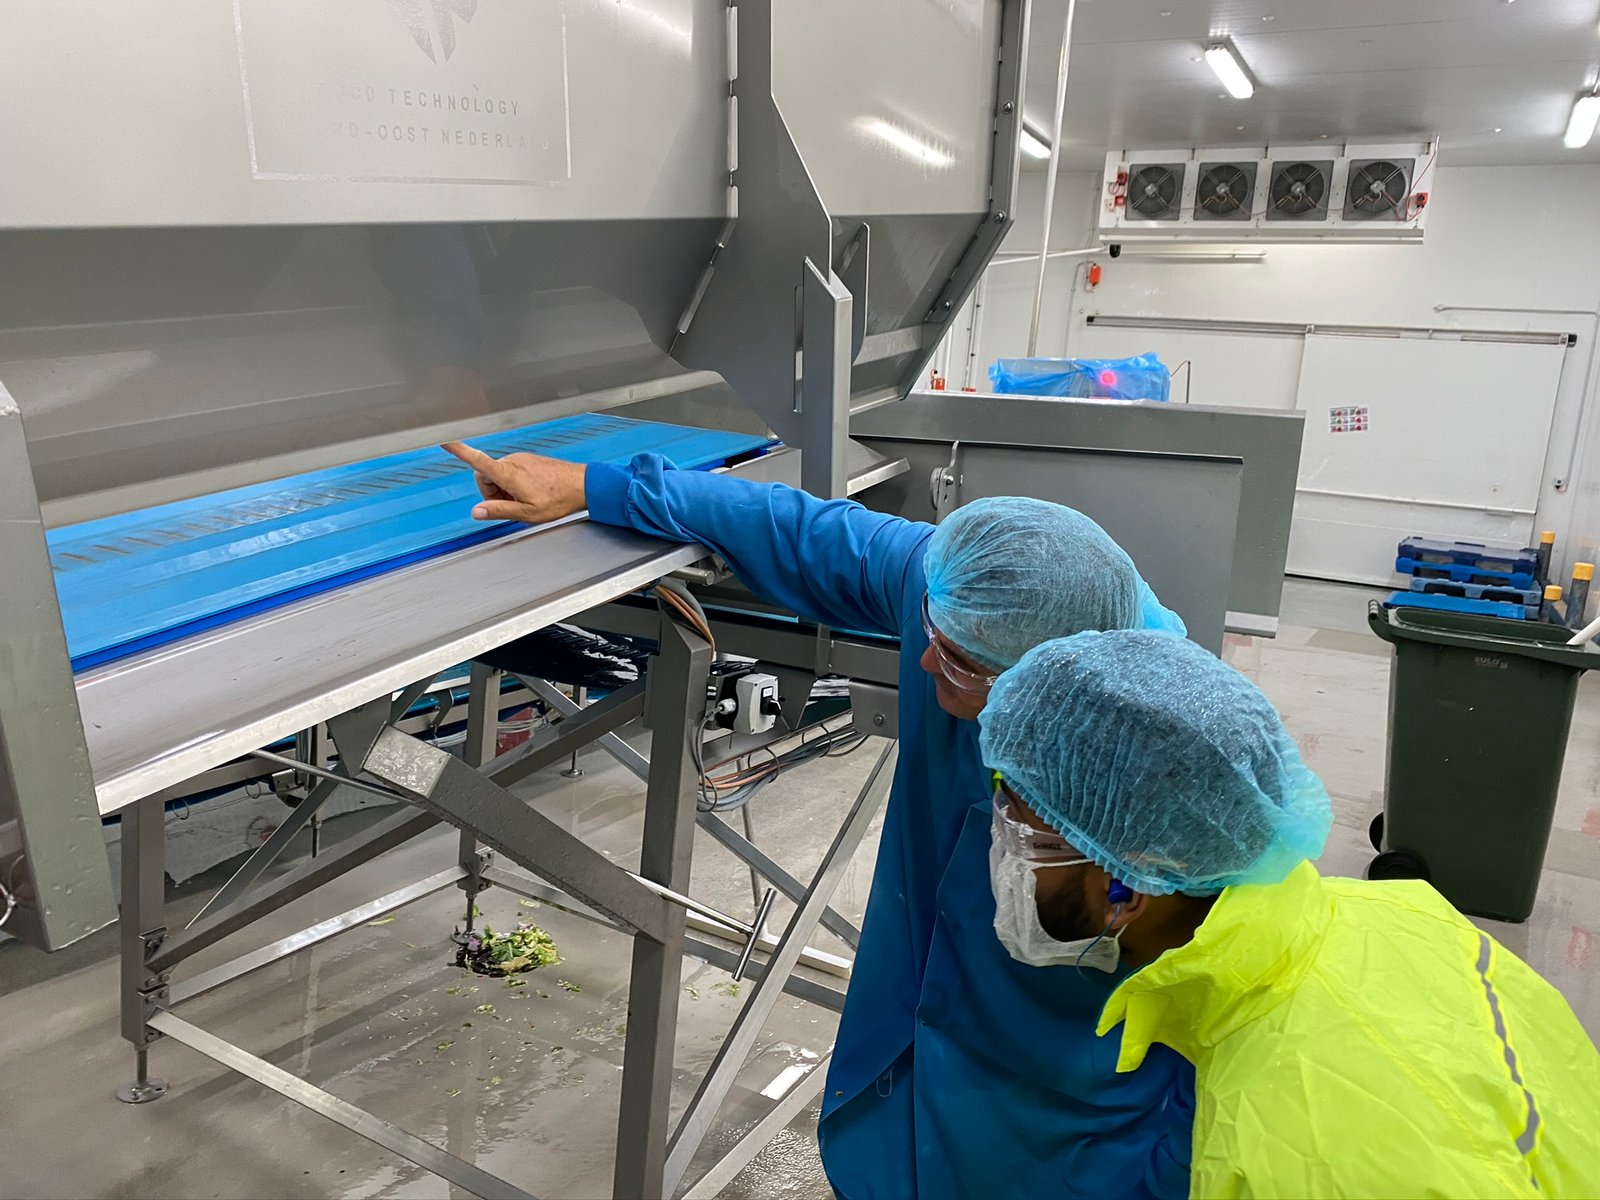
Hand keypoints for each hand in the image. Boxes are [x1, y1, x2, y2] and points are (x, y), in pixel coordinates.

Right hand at [440, 442, 588, 524]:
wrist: (582, 485)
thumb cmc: (557, 499)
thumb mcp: (527, 513)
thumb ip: (499, 511)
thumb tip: (476, 512)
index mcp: (508, 473)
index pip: (477, 461)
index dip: (458, 450)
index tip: (443, 439)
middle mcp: (512, 462)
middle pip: (485, 476)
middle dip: (491, 492)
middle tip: (511, 505)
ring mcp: (520, 460)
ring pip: (498, 475)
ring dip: (504, 490)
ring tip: (525, 500)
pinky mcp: (528, 460)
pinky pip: (510, 472)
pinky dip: (513, 485)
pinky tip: (531, 493)